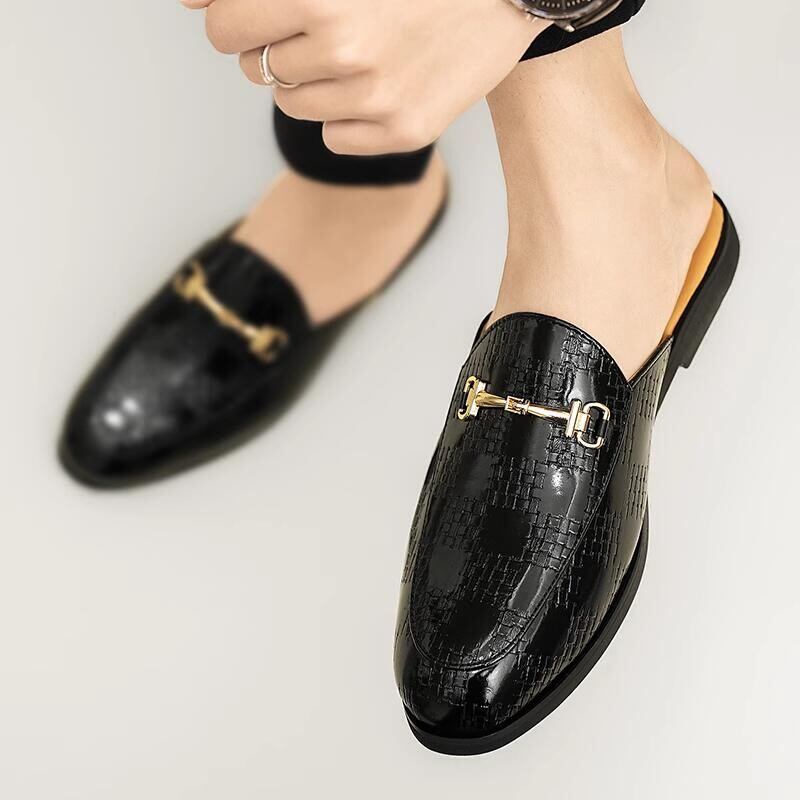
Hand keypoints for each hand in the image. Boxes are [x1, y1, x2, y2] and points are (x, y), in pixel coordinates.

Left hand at [181, 0, 545, 154]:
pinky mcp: (404, 132)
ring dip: (312, 82)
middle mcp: (348, 54)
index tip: (259, 14)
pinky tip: (379, 84)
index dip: (234, 20)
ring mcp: (379, 101)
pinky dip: (345, 115)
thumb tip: (187, 1)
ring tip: (358, 52)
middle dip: (275, 49)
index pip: (226, 28)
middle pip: (259, 72)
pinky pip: (335, 138)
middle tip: (322, 27)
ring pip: (296, 107)